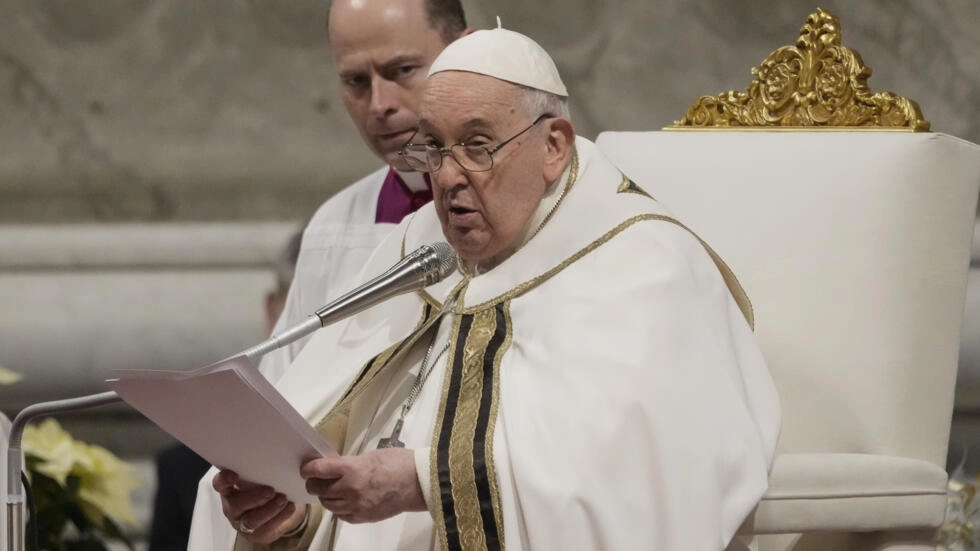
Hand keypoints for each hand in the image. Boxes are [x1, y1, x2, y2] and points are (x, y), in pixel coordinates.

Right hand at [213, 469, 306, 543]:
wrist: (281, 509)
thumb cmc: (268, 486)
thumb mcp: (263, 475)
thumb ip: (262, 465)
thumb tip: (277, 450)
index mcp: (230, 489)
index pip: (220, 484)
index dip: (224, 480)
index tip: (234, 474)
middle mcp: (233, 506)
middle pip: (236, 505)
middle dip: (253, 497)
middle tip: (270, 490)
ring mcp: (244, 521)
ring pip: (251, 519)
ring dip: (269, 509)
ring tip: (283, 499)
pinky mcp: (257, 533)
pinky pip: (266, 528)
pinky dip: (280, 517)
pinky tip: (289, 507)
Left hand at [301, 448, 424, 523]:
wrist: (418, 482)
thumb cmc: (400, 464)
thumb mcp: (370, 456)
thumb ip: (350, 463)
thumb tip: (337, 468)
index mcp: (352, 469)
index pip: (319, 470)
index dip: (308, 469)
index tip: (306, 469)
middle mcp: (350, 489)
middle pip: (319, 489)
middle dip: (314, 483)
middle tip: (316, 479)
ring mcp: (356, 505)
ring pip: (328, 504)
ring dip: (326, 497)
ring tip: (331, 490)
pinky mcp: (363, 517)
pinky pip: (341, 515)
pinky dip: (339, 508)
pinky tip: (344, 501)